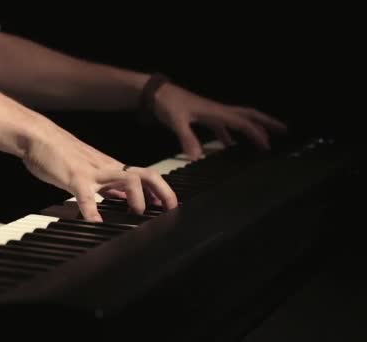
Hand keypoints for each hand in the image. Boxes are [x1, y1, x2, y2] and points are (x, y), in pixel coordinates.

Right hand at [22, 117, 177, 220]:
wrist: (37, 135)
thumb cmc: (59, 152)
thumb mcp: (89, 168)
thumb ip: (106, 184)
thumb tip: (122, 197)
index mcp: (110, 167)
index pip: (144, 176)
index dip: (161, 190)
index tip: (169, 206)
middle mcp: (107, 168)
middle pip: (145, 175)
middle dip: (162, 192)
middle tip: (168, 209)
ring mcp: (92, 172)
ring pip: (126, 180)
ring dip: (137, 199)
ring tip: (136, 215)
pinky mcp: (74, 178)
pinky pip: (87, 197)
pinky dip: (93, 213)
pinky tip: (95, 225)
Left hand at [153, 83, 286, 159]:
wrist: (156, 94)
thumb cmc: (168, 104)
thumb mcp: (177, 122)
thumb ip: (187, 138)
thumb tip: (197, 157)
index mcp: (216, 111)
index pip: (243, 123)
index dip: (257, 134)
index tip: (268, 146)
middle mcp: (218, 111)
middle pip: (248, 115)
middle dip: (266, 123)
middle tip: (283, 131)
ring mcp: (212, 113)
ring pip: (237, 120)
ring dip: (250, 129)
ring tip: (262, 141)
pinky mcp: (204, 116)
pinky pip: (223, 126)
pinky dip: (229, 135)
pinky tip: (229, 146)